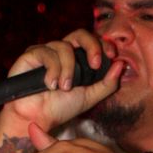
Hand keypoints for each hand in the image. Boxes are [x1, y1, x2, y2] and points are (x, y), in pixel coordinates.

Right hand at [0, 29, 123, 132]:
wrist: (37, 119)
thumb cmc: (61, 108)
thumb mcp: (90, 97)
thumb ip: (107, 83)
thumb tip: (121, 64)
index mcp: (76, 59)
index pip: (92, 42)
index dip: (103, 44)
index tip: (112, 56)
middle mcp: (61, 51)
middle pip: (80, 33)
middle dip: (91, 46)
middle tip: (94, 65)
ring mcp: (46, 52)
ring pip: (64, 46)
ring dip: (68, 69)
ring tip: (64, 88)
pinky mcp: (31, 55)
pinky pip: (46, 53)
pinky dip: (52, 70)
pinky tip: (50, 85)